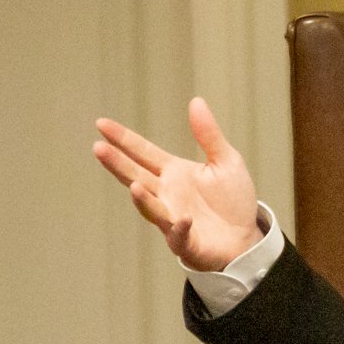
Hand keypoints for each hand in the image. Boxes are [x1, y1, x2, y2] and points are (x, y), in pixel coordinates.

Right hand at [91, 98, 262, 270]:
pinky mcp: (188, 242)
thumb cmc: (232, 201)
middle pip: (137, 176)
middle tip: (98, 148)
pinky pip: (180, 235)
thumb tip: (196, 101)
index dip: (123, 139)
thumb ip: (208, 135)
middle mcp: (167, 194)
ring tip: (133, 185)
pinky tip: (183, 219)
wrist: (245, 239)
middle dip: (118, 164)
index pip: (142, 152)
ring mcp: (174, 219)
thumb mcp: (226, 161)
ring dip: (143, 199)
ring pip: (153, 208)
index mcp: (173, 172)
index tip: (101, 124)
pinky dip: (180, 228)